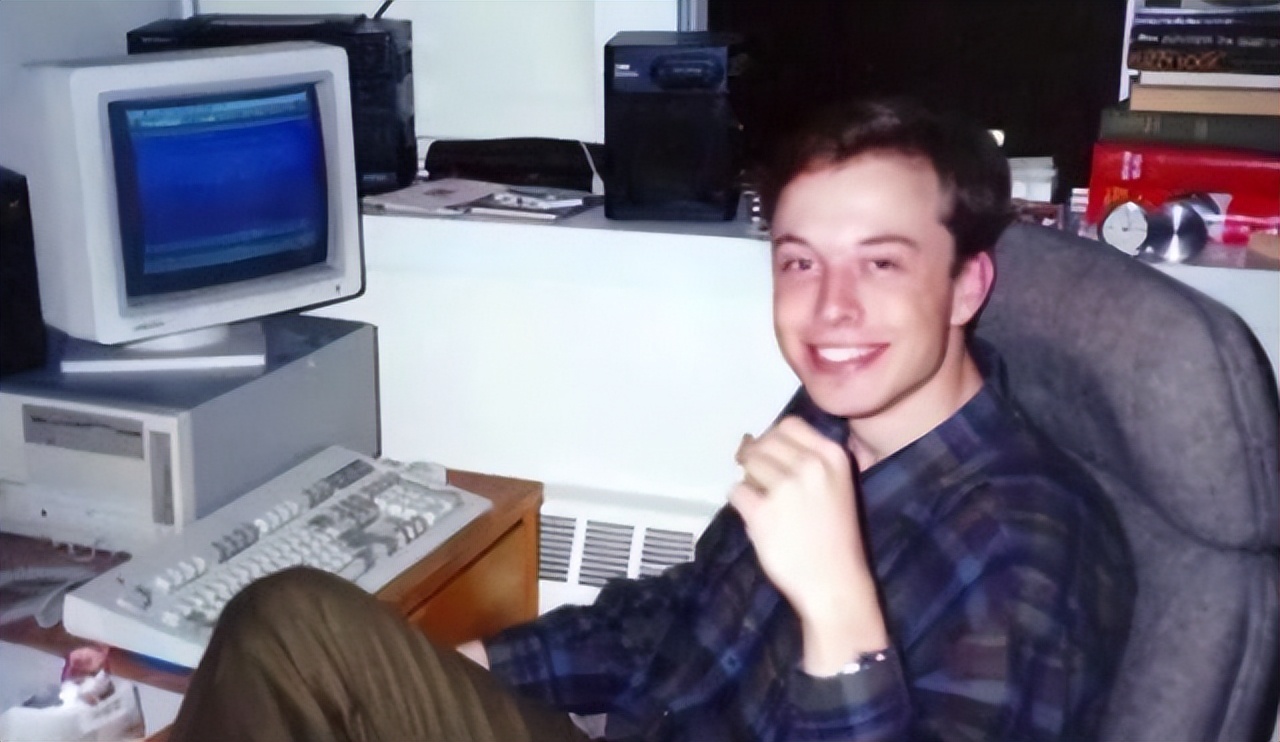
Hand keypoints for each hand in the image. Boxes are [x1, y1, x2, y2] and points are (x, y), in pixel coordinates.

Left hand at [729, 416, 887, 673]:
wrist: (835, 583)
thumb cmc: (836, 537)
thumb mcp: (836, 485)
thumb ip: (809, 460)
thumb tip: (757, 440)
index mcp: (832, 456)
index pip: (789, 424)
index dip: (774, 439)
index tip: (773, 457)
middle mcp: (810, 464)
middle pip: (765, 442)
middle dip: (758, 458)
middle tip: (763, 482)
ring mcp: (785, 487)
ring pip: (748, 464)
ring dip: (750, 481)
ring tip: (764, 503)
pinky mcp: (762, 511)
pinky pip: (736, 492)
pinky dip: (741, 503)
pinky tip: (756, 518)